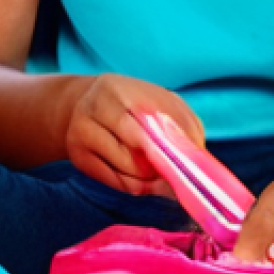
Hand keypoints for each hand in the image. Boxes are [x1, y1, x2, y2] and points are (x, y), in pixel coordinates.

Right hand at [66, 73, 204, 196]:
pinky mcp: (78, 157)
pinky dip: (139, 186)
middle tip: (179, 169)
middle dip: (165, 161)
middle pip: (140, 145)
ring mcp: (82, 133)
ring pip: (131, 168)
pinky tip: (144, 178)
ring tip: (158, 168)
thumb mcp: (158, 101)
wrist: (82, 106)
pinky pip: (119, 183)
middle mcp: (95, 107)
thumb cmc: (130, 105)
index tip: (191, 158)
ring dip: (153, 175)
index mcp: (118, 88)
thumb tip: (196, 159)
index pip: (152, 118)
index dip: (175, 141)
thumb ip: (182, 123)